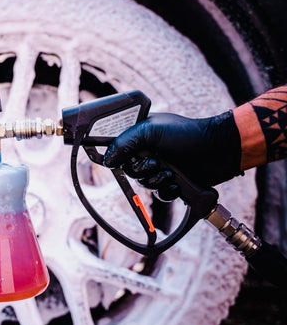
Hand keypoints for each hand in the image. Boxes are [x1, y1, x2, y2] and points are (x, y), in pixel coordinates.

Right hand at [103, 111, 241, 200]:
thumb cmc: (188, 134)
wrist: (218, 151)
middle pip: (129, 169)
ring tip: (170, 172)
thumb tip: (107, 159)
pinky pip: (158, 194)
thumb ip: (125, 142)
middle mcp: (147, 151)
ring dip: (156, 180)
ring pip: (143, 184)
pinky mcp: (170, 182)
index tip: (122, 159)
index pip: (117, 147)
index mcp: (140, 135)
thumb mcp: (151, 131)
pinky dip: (167, 190)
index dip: (117, 155)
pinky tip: (176, 182)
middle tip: (156, 162)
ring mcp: (159, 167)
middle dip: (142, 170)